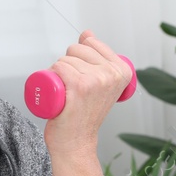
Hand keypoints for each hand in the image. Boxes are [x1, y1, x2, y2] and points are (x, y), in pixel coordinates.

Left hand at [42, 31, 128, 154]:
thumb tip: (87, 33)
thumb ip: (96, 55)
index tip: (83, 76)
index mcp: (123, 70)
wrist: (76, 142)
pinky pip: (58, 68)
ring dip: (58, 73)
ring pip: (64, 60)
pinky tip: (60, 93)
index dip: (80, 56)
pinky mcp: (80, 87)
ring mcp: (97, 80)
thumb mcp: (97, 81)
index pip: (91, 43)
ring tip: (67, 93)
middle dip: (67, 64)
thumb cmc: (84, 113)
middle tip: (73, 87)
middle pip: (76, 50)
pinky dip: (52, 76)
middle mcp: (113, 74)